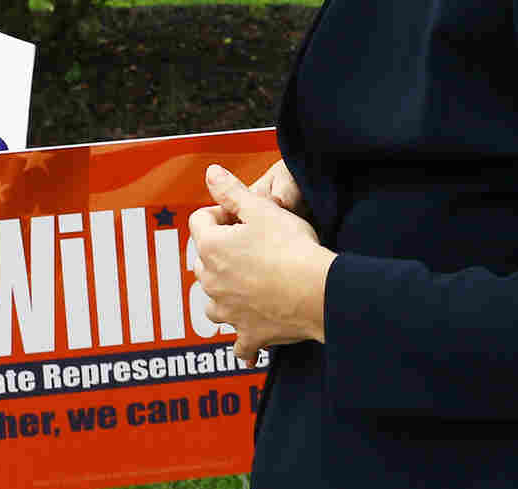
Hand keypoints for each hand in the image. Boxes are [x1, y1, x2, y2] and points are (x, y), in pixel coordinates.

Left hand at [188, 164, 333, 365]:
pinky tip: (250, 342)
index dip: (221, 213)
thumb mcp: (262, 209)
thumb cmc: (292, 247)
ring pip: (213, 302)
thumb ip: (232, 191)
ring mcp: (228, 312)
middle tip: (252, 244)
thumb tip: (211, 173)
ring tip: (247, 285)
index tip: (243, 216)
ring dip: (224, 294)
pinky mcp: (248, 334)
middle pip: (203, 260)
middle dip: (221, 251)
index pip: (200, 221)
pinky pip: (238, 344)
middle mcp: (212, 282)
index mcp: (212, 247)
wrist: (317, 291)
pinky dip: (242, 340)